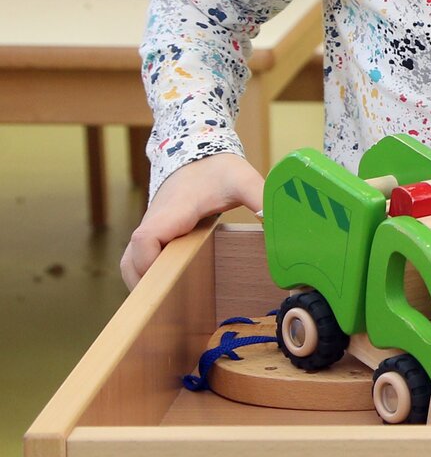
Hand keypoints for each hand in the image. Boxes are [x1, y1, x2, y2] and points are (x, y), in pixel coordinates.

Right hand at [121, 152, 261, 288]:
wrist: (196, 152)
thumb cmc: (217, 168)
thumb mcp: (242, 179)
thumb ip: (259, 196)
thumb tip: (272, 219)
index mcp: (173, 212)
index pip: (145, 240)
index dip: (151, 262)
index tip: (171, 279)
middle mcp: (154, 223)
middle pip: (131, 261)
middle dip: (146, 286)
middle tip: (175, 304)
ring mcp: (151, 229)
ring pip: (131, 263)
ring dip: (145, 283)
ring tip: (174, 302)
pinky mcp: (155, 234)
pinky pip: (140, 259)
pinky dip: (148, 275)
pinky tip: (173, 287)